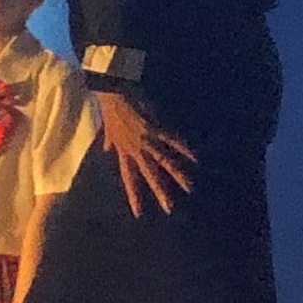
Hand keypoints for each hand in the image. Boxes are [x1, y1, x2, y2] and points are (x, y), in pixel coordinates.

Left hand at [95, 86, 195, 216]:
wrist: (112, 89)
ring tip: (189, 187)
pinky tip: (196, 158)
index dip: (134, 195)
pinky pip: (171, 140)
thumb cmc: (112, 106)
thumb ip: (110, 140)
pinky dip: (184, 148)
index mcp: (124, 150)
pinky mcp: (155, 127)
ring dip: (177, 174)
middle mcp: (135, 148)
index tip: (138, 213)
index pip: (128, 177)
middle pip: (148, 175)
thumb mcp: (109, 128)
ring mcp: (145, 139)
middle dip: (159, 192)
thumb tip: (106, 148)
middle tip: (169, 209)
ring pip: (163, 161)